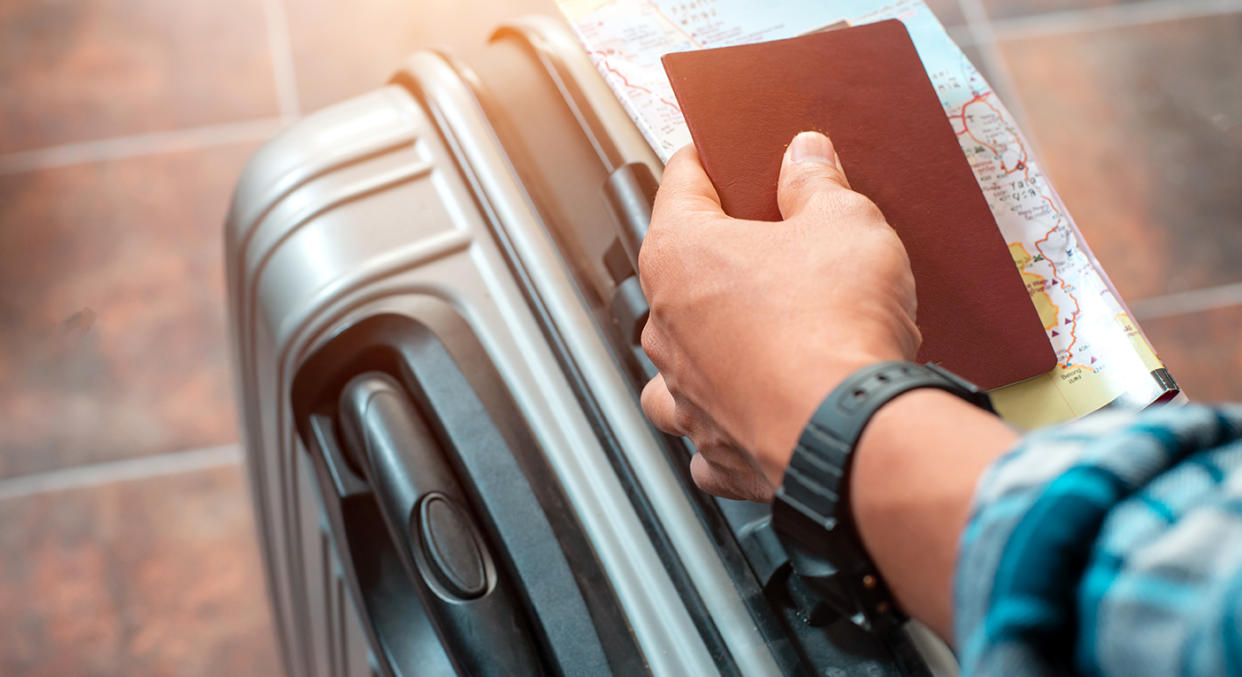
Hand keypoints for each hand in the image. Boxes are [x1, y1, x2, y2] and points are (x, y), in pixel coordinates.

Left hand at [639, 131, 920, 501]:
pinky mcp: (715, 447)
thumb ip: (816, 182)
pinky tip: (762, 404)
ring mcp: (684, 392)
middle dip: (724, 252)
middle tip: (776, 239)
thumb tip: (805, 157)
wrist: (853, 433)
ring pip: (678, 356)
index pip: (680, 183)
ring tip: (761, 330)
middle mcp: (666, 326)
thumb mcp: (844, 222)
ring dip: (709, 340)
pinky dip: (728, 418)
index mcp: (680, 255)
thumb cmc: (835, 328)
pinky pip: (707, 429)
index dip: (710, 160)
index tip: (725, 153)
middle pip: (680, 269)